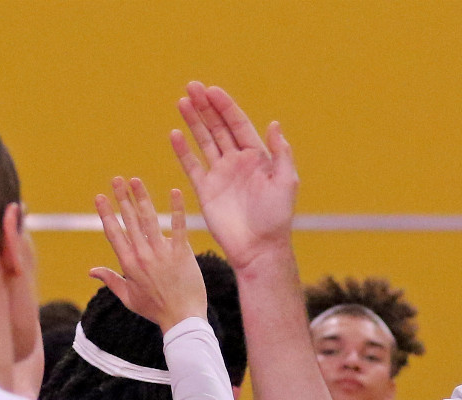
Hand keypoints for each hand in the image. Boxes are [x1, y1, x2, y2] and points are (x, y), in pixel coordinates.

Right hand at [90, 177, 206, 332]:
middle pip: (129, 221)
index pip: (114, 232)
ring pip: (150, 219)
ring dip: (142, 197)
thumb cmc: (155, 310)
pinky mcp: (182, 253)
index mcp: (128, 264)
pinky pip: (179, 227)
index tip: (100, 196)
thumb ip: (110, 280)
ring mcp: (162, 253)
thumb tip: (91, 270)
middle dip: (122, 198)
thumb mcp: (128, 297)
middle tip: (116, 179)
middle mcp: (143, 255)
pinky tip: (174, 191)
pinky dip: (177, 208)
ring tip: (135, 180)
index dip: (106, 213)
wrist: (182, 319)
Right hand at [171, 82, 297, 272]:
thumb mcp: (286, 183)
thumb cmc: (277, 218)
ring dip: (193, 121)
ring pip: (204, 141)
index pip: (238, 124)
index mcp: (257, 157)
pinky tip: (175, 133)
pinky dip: (183, 150)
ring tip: (182, 101)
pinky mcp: (206, 190)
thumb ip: (281, 153)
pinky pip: (192, 166)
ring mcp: (220, 175)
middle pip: (218, 127)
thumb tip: (273, 123)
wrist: (259, 249)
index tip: (212, 90)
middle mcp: (237, 161)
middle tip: (191, 87)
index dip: (225, 106)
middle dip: (206, 107)